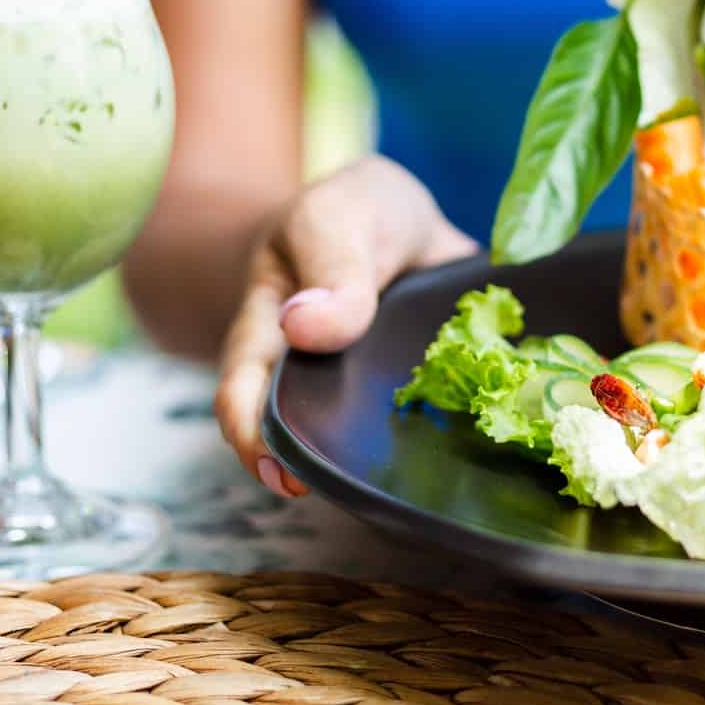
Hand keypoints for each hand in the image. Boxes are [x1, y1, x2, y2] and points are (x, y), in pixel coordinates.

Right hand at [215, 155, 476, 495]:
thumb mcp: (335, 219)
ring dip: (371, 459)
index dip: (250, 435)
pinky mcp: (410, 388)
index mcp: (271, 326)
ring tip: (395, 485)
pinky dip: (434, 433)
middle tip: (327, 492)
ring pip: (357, 434)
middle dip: (304, 465)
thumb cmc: (348, 213)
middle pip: (296, 427)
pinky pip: (417, 420)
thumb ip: (330, 270)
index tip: (280, 472)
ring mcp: (361, 384)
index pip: (244, 388)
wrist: (399, 212)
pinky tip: (460, 446)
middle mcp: (310, 368)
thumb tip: (302, 330)